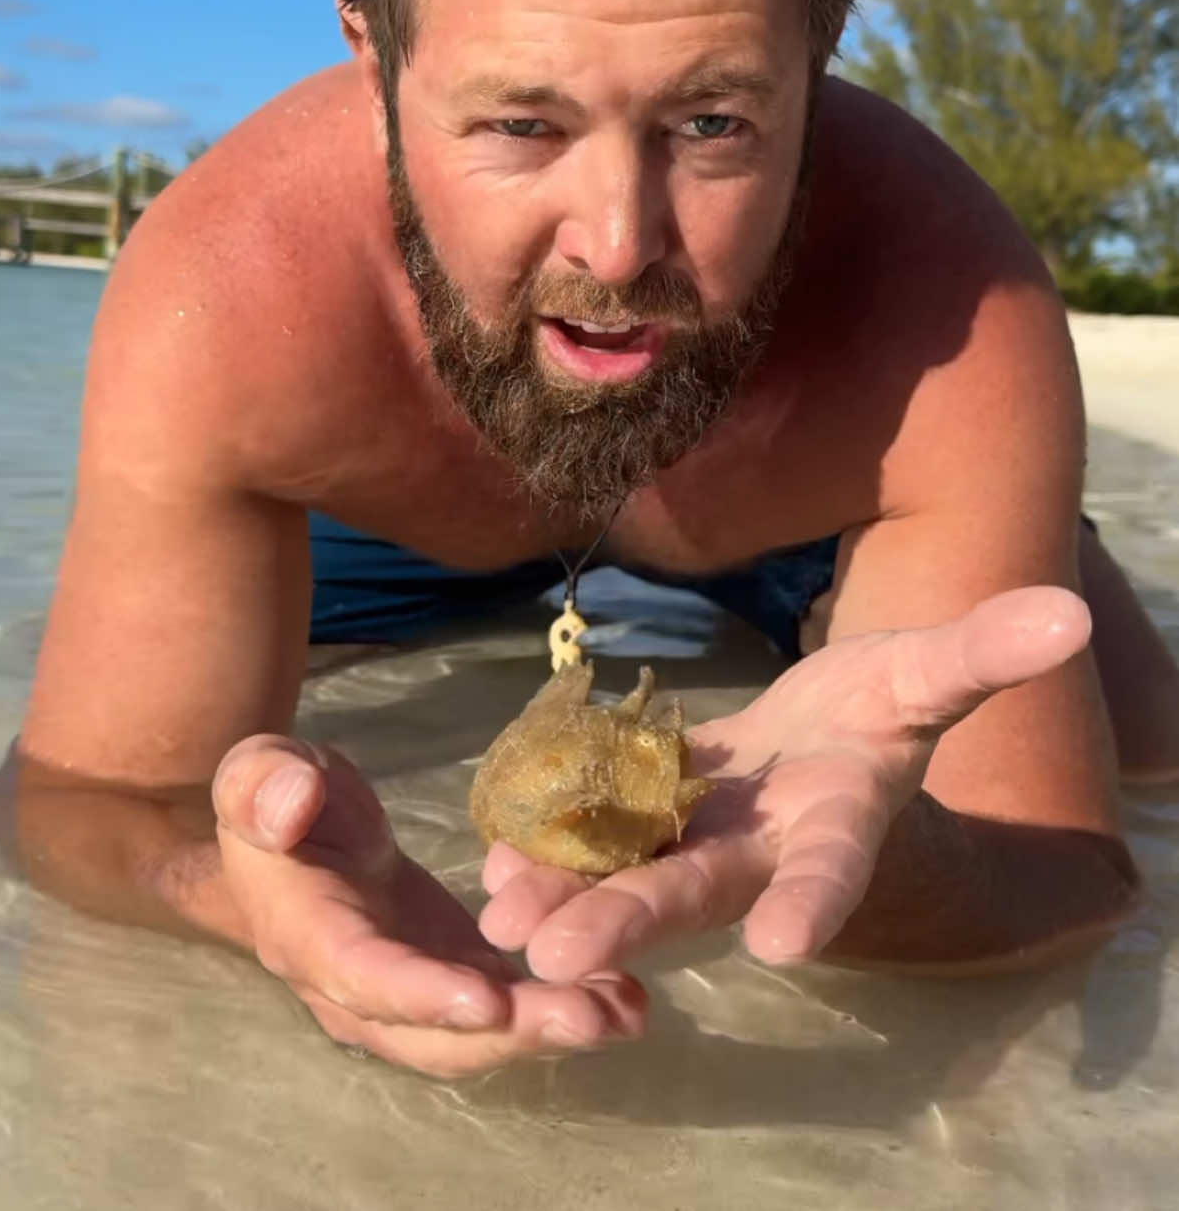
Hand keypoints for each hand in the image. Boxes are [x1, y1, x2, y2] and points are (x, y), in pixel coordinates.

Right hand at [213, 735, 645, 1076]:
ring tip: (625, 1010)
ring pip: (474, 1034)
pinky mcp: (448, 975)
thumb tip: (291, 801)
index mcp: (307, 933)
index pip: (363, 974)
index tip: (491, 997)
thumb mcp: (259, 771)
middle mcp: (356, 987)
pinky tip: (621, 993)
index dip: (423, 992)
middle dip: (513, 1032)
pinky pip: (500, 1006)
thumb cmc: (278, 794)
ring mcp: (407, 991)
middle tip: (593, 1015)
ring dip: (548, 1030)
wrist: (293, 829)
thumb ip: (265, 786)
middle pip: (432, 1031)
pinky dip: (557, 1005)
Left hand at [478, 587, 1090, 977]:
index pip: (838, 861)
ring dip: (570, 896)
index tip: (783, 942)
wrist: (833, 728)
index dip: (817, 897)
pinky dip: (553, 846)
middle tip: (559, 954)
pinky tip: (494, 856)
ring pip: (634, 872)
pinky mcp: (658, 811)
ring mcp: (706, 833)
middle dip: (636, 915)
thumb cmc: (888, 701)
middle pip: (701, 883)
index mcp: (842, 814)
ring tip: (500, 916)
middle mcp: (767, 842)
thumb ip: (984, 651)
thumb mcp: (929, 670)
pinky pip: (603, 834)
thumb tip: (1071, 611)